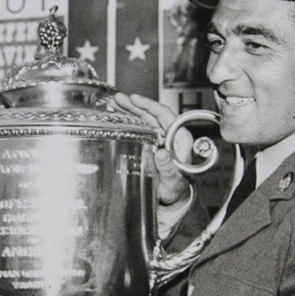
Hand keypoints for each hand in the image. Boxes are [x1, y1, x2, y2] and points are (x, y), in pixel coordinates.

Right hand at [108, 93, 192, 208]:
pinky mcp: (150, 143)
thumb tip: (161, 154)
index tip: (134, 99)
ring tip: (114, 103)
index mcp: (179, 138)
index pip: (165, 114)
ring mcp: (159, 138)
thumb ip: (168, 168)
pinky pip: (139, 128)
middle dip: (134, 105)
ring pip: (144, 119)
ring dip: (129, 111)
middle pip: (151, 114)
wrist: (173, 196)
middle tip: (118, 99)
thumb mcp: (173, 180)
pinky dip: (129, 120)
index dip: (149, 105)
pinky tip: (118, 116)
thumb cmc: (176, 188)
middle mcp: (169, 134)